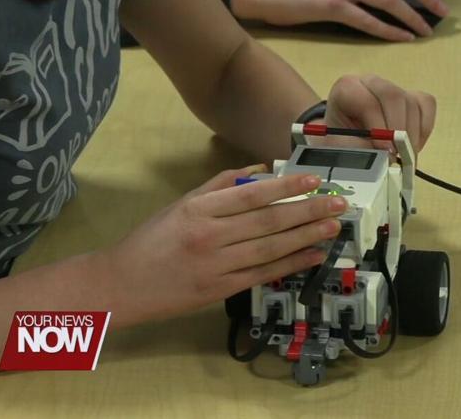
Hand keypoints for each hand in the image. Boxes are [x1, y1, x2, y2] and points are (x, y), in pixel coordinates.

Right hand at [94, 167, 347, 323]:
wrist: (121, 284)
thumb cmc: (152, 239)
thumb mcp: (182, 203)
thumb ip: (220, 184)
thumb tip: (261, 170)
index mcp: (199, 209)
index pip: (252, 195)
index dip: (286, 186)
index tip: (314, 181)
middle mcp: (210, 236)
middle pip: (268, 221)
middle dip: (308, 211)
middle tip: (338, 204)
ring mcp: (216, 265)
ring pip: (270, 248)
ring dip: (306, 237)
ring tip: (332, 227)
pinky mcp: (220, 290)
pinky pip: (263, 274)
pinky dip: (291, 264)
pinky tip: (312, 255)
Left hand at [321, 75, 436, 152]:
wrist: (348, 144)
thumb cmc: (344, 146)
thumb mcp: (345, 151)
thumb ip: (363, 152)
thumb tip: (387, 159)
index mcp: (347, 89)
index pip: (367, 101)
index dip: (378, 127)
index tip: (385, 151)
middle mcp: (371, 83)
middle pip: (393, 96)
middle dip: (399, 129)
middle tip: (398, 155)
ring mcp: (394, 88)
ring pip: (412, 104)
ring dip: (411, 135)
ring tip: (402, 156)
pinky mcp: (412, 97)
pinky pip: (426, 107)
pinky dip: (423, 130)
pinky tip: (411, 146)